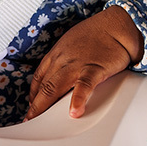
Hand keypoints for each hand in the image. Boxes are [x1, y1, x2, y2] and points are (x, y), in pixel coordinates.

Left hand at [25, 6, 143, 120]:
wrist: (116, 24)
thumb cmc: (97, 34)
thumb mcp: (71, 43)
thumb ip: (63, 60)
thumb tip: (58, 76)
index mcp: (57, 54)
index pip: (39, 77)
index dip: (33, 94)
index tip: (32, 105)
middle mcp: (62, 59)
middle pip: (43, 85)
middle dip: (35, 105)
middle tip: (29, 120)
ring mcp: (77, 65)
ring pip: (55, 87)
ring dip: (44, 105)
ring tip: (40, 121)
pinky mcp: (94, 69)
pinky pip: (84, 86)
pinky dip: (78, 99)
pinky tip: (74, 112)